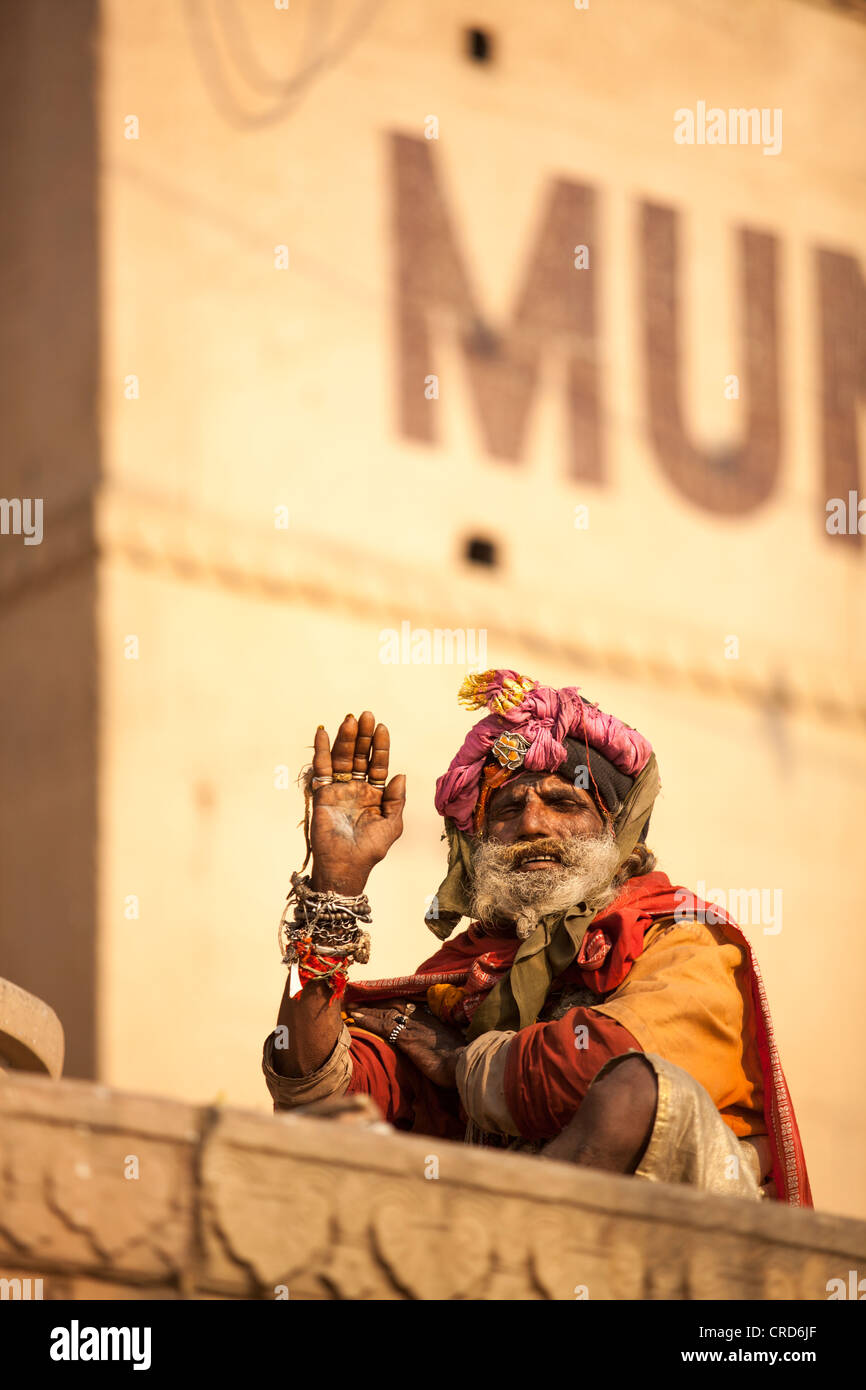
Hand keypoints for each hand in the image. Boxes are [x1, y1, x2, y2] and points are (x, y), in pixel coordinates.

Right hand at [309, 712, 405, 894]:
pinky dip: (322, 751)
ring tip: (349, 720)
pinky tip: (324, 732)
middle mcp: (357, 788)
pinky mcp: (323, 794)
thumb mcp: (392, 825)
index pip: (378, 764)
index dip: (380, 747)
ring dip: (345, 739)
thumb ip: (397, 799)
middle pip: (360, 756)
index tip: (381, 728)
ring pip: (342, 758)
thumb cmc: (370, 850)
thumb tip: (400, 774)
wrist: (345, 866)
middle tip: (366, 715)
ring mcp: (339, 790)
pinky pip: (322, 769)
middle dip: (363, 736)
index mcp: (376, 794)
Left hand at [348, 1000, 465, 1088]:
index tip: (377, 1000)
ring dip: (366, 1009)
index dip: (389, 1002)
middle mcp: (420, 1018)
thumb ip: (436, 1041)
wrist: (463, 1063)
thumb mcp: (447, 1046)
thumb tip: (432, 1046)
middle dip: (375, 1002)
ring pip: (383, 1012)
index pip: (405, 1006)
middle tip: (358, 999)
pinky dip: (367, 1019)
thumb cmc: (458, 1060)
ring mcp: (412, 1026)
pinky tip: (355, 1017)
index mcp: (430, 1019)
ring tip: (350, 1006)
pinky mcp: (406, 1037)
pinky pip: (381, 1025)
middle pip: (392, 1005)